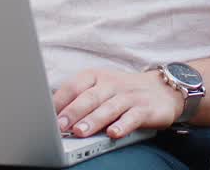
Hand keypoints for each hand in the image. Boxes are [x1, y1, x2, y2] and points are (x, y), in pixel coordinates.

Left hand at [52, 68, 184, 139]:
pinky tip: (113, 133)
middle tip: (60, 126)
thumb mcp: (101, 88)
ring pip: (109, 108)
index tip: (46, 115)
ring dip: (93, 120)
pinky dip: (122, 125)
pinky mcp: (145, 109)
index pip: (74, 86)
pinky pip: (132, 117)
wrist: (163, 88)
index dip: (60, 100)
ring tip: (80, 132)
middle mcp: (112, 84)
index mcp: (96, 76)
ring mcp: (129, 96)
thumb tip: (54, 115)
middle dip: (73, 112)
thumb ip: (81, 99)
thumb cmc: (124, 91)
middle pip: (89, 97)